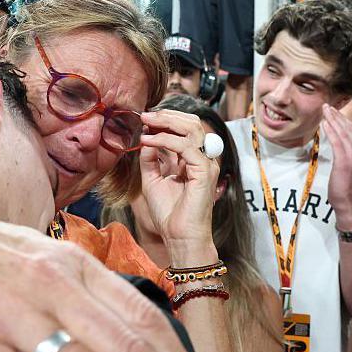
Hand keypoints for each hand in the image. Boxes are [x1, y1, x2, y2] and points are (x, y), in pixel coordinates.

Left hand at [138, 110, 218, 259]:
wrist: (178, 236)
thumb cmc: (168, 213)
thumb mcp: (152, 180)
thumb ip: (150, 159)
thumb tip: (145, 138)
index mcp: (192, 159)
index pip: (185, 128)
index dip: (166, 119)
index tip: (144, 118)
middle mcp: (202, 158)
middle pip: (191, 123)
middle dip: (167, 115)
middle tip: (145, 115)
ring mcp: (206, 164)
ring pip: (192, 129)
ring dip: (166, 122)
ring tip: (146, 121)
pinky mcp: (205, 171)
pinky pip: (186, 146)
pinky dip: (165, 140)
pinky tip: (148, 141)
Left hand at [321, 104, 351, 229]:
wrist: (347, 201)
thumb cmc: (344, 184)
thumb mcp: (348, 165)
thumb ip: (346, 152)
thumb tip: (337, 140)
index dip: (343, 119)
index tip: (333, 111)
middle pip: (349, 128)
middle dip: (337, 116)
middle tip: (326, 106)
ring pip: (343, 133)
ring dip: (333, 120)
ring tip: (324, 111)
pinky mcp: (345, 161)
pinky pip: (337, 142)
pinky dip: (330, 131)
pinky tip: (324, 124)